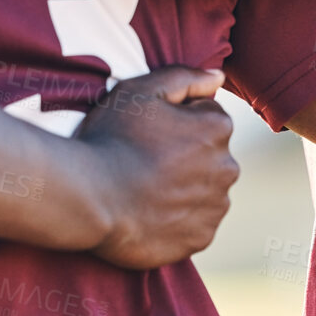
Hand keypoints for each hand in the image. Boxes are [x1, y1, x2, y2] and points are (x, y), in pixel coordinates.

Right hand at [76, 67, 239, 270]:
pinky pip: (194, 223)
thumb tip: (219, 77)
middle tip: (143, 161)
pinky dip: (178, 219)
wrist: (88, 198)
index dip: (173, 121)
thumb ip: (185, 77)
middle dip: (185, 155)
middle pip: (208, 155)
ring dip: (184, 188)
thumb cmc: (111, 139)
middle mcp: (227, 167)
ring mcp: (215, 206)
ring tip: (144, 189)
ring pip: (204, 190)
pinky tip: (150, 212)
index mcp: (218, 128)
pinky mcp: (201, 237)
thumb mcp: (139, 90)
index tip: (147, 133)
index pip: (204, 117)